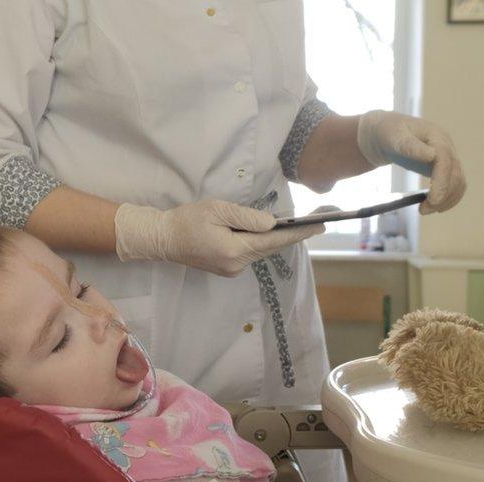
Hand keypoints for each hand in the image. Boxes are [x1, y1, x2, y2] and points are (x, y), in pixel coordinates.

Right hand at [114, 200, 323, 276]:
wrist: (162, 239)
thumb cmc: (186, 220)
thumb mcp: (216, 210)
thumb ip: (245, 216)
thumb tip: (272, 224)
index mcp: (234, 250)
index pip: (274, 241)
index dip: (299, 232)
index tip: (321, 224)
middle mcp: (237, 265)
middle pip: (271, 248)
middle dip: (294, 234)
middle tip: (320, 221)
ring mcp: (232, 269)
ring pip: (261, 251)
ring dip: (278, 238)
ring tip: (302, 225)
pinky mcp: (227, 268)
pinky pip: (251, 253)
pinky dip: (262, 242)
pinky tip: (271, 232)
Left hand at [357, 110, 465, 213]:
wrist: (383, 133)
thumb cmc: (386, 132)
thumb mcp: (393, 136)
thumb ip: (410, 146)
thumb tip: (432, 156)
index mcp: (436, 136)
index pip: (445, 161)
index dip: (442, 182)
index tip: (433, 200)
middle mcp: (446, 146)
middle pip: (455, 173)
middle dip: (444, 195)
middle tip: (423, 210)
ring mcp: (446, 156)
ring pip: (458, 181)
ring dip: (447, 199)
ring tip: (425, 210)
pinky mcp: (442, 167)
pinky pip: (453, 183)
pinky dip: (447, 197)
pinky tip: (433, 206)